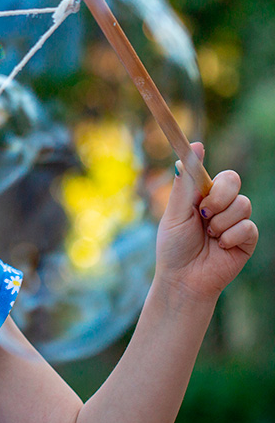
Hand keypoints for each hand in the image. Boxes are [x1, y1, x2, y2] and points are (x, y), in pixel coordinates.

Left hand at [155, 143, 257, 302]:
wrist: (184, 278)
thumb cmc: (174, 246)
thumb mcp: (175, 213)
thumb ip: (184, 184)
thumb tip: (187, 151)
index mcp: (199, 195)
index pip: (206, 170)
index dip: (200, 156)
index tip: (196, 144)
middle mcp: (219, 204)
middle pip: (232, 180)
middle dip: (218, 195)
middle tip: (203, 213)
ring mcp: (235, 220)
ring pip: (242, 203)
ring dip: (221, 222)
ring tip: (209, 236)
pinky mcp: (247, 238)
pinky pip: (247, 226)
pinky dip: (230, 237)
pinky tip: (221, 247)